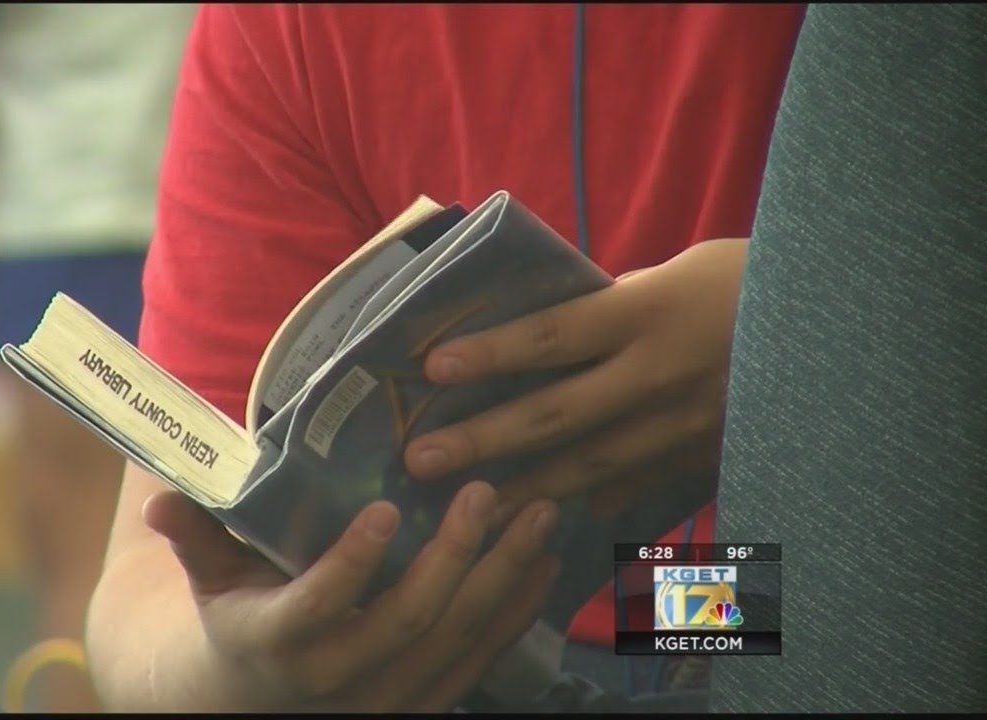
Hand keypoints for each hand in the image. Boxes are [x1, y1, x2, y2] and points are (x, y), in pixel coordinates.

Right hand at [141, 481, 559, 711]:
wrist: (258, 701)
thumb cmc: (238, 617)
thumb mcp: (208, 581)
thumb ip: (194, 536)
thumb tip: (156, 495)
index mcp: (276, 641)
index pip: (315, 606)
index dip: (349, 565)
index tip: (383, 510)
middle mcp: (335, 681)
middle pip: (406, 622)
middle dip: (453, 557)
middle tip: (485, 492)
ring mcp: (386, 699)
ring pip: (455, 640)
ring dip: (502, 577)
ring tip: (539, 514)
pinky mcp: (423, 704)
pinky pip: (480, 661)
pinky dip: (516, 613)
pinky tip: (543, 564)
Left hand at [402, 238, 747, 518]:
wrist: (838, 322)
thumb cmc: (746, 281)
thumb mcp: (676, 272)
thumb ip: (610, 306)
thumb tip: (549, 334)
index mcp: (646, 312)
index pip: (552, 336)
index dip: (491, 354)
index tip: (432, 368)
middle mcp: (657, 374)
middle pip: (556, 413)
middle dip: (483, 439)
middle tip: (419, 460)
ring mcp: (682, 424)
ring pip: (590, 464)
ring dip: (523, 487)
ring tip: (468, 506)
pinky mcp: (701, 454)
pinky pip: (636, 483)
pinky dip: (590, 501)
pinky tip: (545, 523)